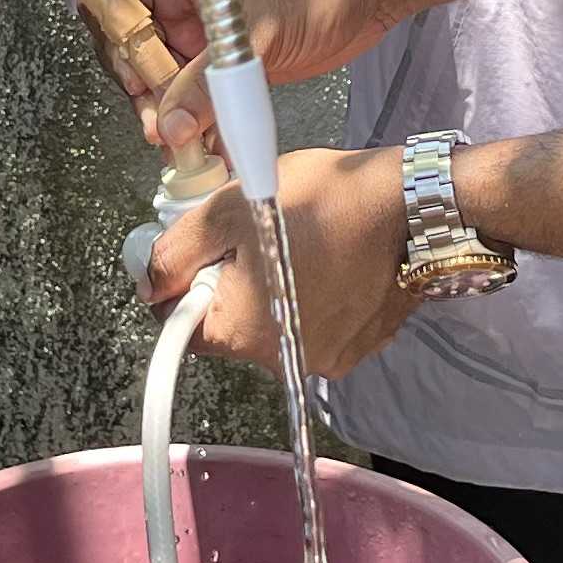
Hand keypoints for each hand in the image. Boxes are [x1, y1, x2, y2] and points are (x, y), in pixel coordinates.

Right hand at [129, 0, 402, 150]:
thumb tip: (170, 126)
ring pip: (164, 83)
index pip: (115, 2)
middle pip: (135, 52)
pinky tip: (214, 153)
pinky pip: (200, 99)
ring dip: (173, 118)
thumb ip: (209, 80)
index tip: (137, 83)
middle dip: (146, 94)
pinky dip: (203, 125)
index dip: (119, 45)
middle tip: (163, 130)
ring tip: (187, 152)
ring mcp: (202, 34)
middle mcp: (179, 0)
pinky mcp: (226, 63)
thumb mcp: (257, 29)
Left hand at [148, 143, 418, 376]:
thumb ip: (175, 251)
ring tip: (300, 243)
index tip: (206, 250)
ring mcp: (327, 359)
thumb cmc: (322, 200)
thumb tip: (149, 281)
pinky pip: (316, 326)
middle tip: (258, 235)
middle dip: (233, 284)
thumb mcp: (228, 209)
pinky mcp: (359, 346)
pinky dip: (313, 299)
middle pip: (231, 326)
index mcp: (243, 333)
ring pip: (274, 325)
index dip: (183, 283)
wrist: (413, 205)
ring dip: (274, 290)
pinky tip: (330, 260)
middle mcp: (283, 361)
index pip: (181, 325)